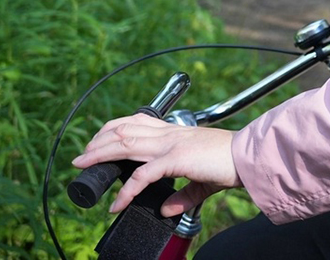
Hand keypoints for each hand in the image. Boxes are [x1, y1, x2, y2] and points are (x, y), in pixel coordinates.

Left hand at [72, 113, 241, 216]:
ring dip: (100, 155)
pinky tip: (116, 204)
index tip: (99, 140)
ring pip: (126, 145)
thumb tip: (166, 207)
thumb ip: (183, 193)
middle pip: (124, 131)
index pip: (137, 122)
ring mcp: (171, 144)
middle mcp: (170, 134)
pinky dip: (125, 191)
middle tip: (81, 156)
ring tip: (83, 165)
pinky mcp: (176, 159)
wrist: (248, 158)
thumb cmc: (230, 164)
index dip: (114, 129)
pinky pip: (142, 176)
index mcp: (175, 132)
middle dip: (98, 141)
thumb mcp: (201, 180)